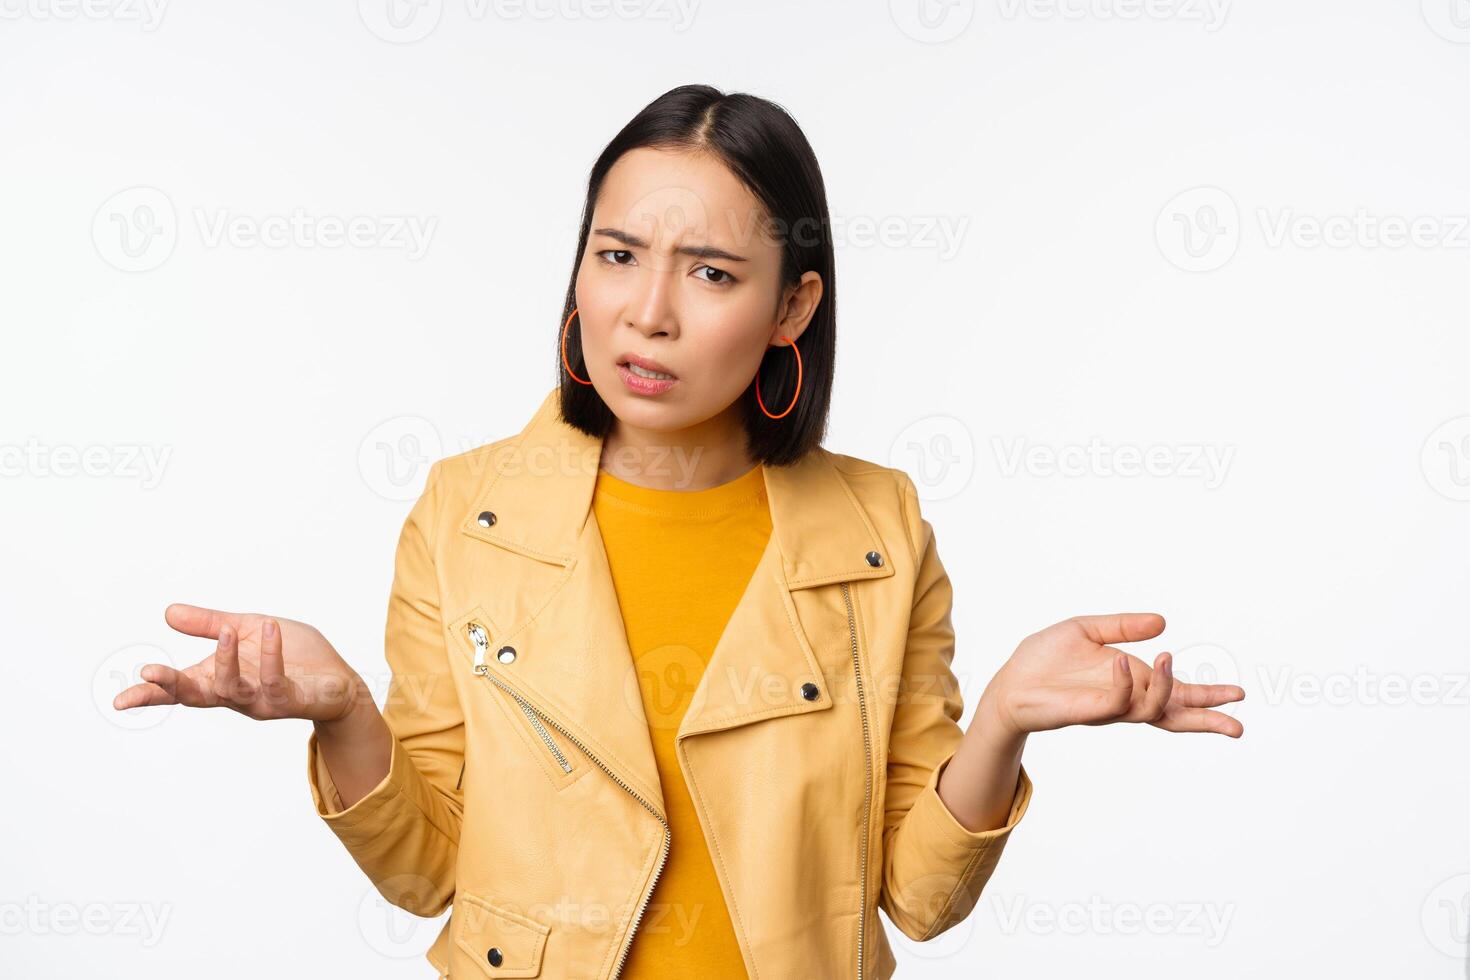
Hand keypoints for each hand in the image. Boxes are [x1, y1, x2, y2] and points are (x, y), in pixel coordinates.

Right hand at [112, 603, 369, 722]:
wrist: (338, 680)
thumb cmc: (294, 657)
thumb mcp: (247, 631)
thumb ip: (209, 624)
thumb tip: (168, 612)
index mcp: (220, 678)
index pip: (180, 689)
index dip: (151, 695)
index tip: (120, 700)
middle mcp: (236, 694)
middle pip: (196, 695)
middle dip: (171, 686)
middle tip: (148, 672)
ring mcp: (261, 700)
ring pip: (233, 689)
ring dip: (226, 660)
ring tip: (224, 630)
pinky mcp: (290, 700)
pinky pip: (275, 681)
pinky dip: (272, 654)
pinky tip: (269, 629)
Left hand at [979, 613, 1243, 737]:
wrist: (1010, 680)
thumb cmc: (1045, 659)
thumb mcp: (1087, 630)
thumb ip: (1123, 626)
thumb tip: (1162, 622)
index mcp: (1132, 680)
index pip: (1176, 694)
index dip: (1206, 695)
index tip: (1238, 694)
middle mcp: (1127, 698)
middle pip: (1176, 715)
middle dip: (1207, 718)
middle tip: (1237, 724)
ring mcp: (1109, 708)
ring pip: (1152, 707)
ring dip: (1167, 684)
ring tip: (1166, 656)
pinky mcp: (1089, 712)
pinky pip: (1117, 701)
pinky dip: (1126, 682)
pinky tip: (1121, 662)